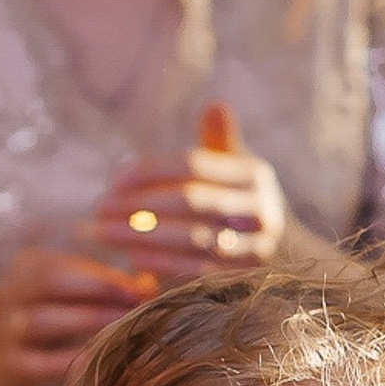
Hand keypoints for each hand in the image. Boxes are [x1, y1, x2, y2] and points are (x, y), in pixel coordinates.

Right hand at [0, 248, 158, 385]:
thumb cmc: (39, 329)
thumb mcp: (64, 301)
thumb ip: (101, 290)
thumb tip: (148, 284)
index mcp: (25, 268)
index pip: (67, 262)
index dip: (106, 274)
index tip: (143, 286)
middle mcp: (10, 294)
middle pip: (52, 280)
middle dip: (99, 288)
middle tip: (137, 301)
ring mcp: (6, 330)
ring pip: (46, 319)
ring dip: (89, 321)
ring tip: (123, 328)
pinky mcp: (10, 366)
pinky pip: (43, 363)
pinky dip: (71, 362)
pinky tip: (99, 361)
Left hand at [90, 101, 287, 282]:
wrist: (284, 256)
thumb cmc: (242, 204)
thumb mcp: (236, 170)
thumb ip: (221, 142)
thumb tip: (216, 105)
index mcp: (254, 174)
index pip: (194, 165)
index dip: (152, 171)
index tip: (115, 180)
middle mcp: (261, 209)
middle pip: (191, 201)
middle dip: (140, 204)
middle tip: (100, 209)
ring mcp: (256, 247)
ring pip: (192, 237)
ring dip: (143, 236)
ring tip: (105, 234)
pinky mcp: (244, 279)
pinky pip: (197, 270)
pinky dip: (162, 264)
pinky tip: (131, 260)